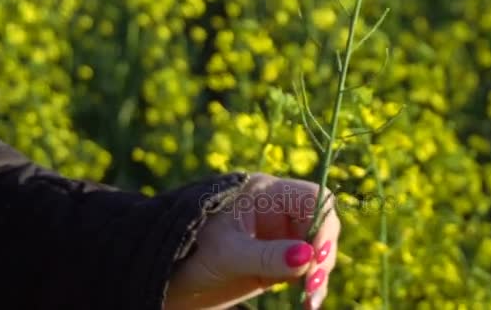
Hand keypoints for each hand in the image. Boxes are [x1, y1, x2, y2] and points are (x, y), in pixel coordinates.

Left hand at [165, 173, 340, 309]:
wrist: (167, 276)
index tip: (317, 256)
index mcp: (265, 193)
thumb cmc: (188, 252)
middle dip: (322, 255)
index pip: (312, 198)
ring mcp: (279, 235)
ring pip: (317, 249)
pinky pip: (306, 268)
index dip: (323, 224)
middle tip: (313, 286)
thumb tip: (307, 257)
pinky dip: (311, 285)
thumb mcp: (226, 254)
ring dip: (319, 274)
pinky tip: (308, 303)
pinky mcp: (279, 259)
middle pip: (320, 224)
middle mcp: (277, 210)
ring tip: (310, 302)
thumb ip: (267, 256)